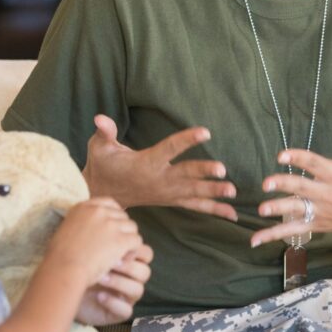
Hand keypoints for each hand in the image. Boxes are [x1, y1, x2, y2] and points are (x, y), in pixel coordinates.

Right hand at [45, 197, 141, 285]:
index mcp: (83, 207)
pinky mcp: (120, 239)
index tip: (114, 224)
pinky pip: (136, 241)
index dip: (115, 213)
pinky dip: (133, 250)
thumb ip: (79, 223)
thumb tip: (88, 228)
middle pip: (122, 216)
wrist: (63, 269)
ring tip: (121, 253)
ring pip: (132, 227)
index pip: (108, 202)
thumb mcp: (65, 230)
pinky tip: (124, 259)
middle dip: (122, 229)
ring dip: (128, 239)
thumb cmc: (60, 257)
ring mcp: (111, 224)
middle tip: (117, 243)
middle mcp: (99, 212)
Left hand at [76, 244, 153, 325]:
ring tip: (100, 278)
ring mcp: (125, 296)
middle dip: (129, 266)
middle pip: (145, 272)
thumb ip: (106, 241)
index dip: (138, 250)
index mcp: (129, 260)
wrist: (61, 288)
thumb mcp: (92, 250)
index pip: (146, 254)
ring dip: (120, 282)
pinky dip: (114, 303)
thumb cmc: (77, 267)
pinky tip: (99, 296)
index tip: (121, 245)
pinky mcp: (118, 313)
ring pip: (138, 290)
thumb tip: (120, 237)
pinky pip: (126, 311)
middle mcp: (130, 279)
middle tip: (112, 262)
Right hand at [83, 114, 237, 220]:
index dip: (187, 140)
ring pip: (193, 193)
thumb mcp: (99, 148)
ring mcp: (167, 193)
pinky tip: (233, 213)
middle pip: (185, 175)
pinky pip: (195, 206)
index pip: (170, 149)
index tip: (205, 132)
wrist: (104, 196)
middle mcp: (159, 180)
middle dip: (204, 173)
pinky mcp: (172, 200)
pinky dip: (214, 209)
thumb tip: (99, 118)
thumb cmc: (103, 166)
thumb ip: (104, 132)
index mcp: (146, 163)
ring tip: (232, 192)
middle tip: (222, 169)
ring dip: (214, 193)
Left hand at [250, 110, 331, 246]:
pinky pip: (293, 231)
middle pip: (303, 188)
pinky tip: (255, 239)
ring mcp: (322, 211)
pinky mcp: (317, 224)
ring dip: (279, 210)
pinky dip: (274, 235)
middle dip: (284, 186)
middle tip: (266, 183)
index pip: (315, 164)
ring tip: (262, 209)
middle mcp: (328, 194)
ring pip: (297, 211)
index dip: (298, 158)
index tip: (282, 155)